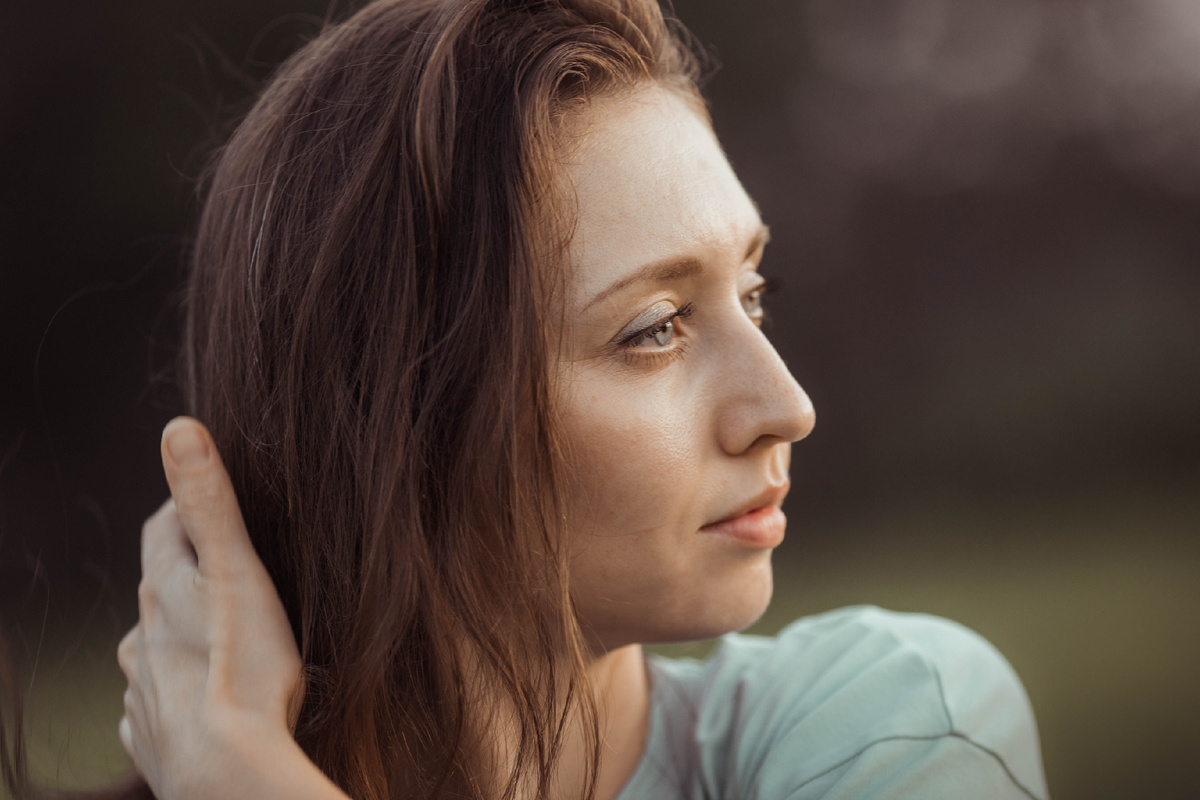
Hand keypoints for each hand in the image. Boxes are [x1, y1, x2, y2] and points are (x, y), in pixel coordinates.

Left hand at [117, 417, 323, 798]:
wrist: (227, 772)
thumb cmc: (243, 670)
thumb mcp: (238, 570)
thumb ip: (210, 501)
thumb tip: (179, 428)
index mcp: (161, 589)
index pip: (163, 527)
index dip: (187, 511)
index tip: (219, 510)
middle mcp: (138, 637)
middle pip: (158, 590)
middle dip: (189, 577)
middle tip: (237, 580)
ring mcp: (141, 690)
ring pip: (154, 649)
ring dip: (181, 638)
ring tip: (225, 645)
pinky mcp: (152, 736)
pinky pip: (156, 704)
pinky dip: (176, 693)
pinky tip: (204, 702)